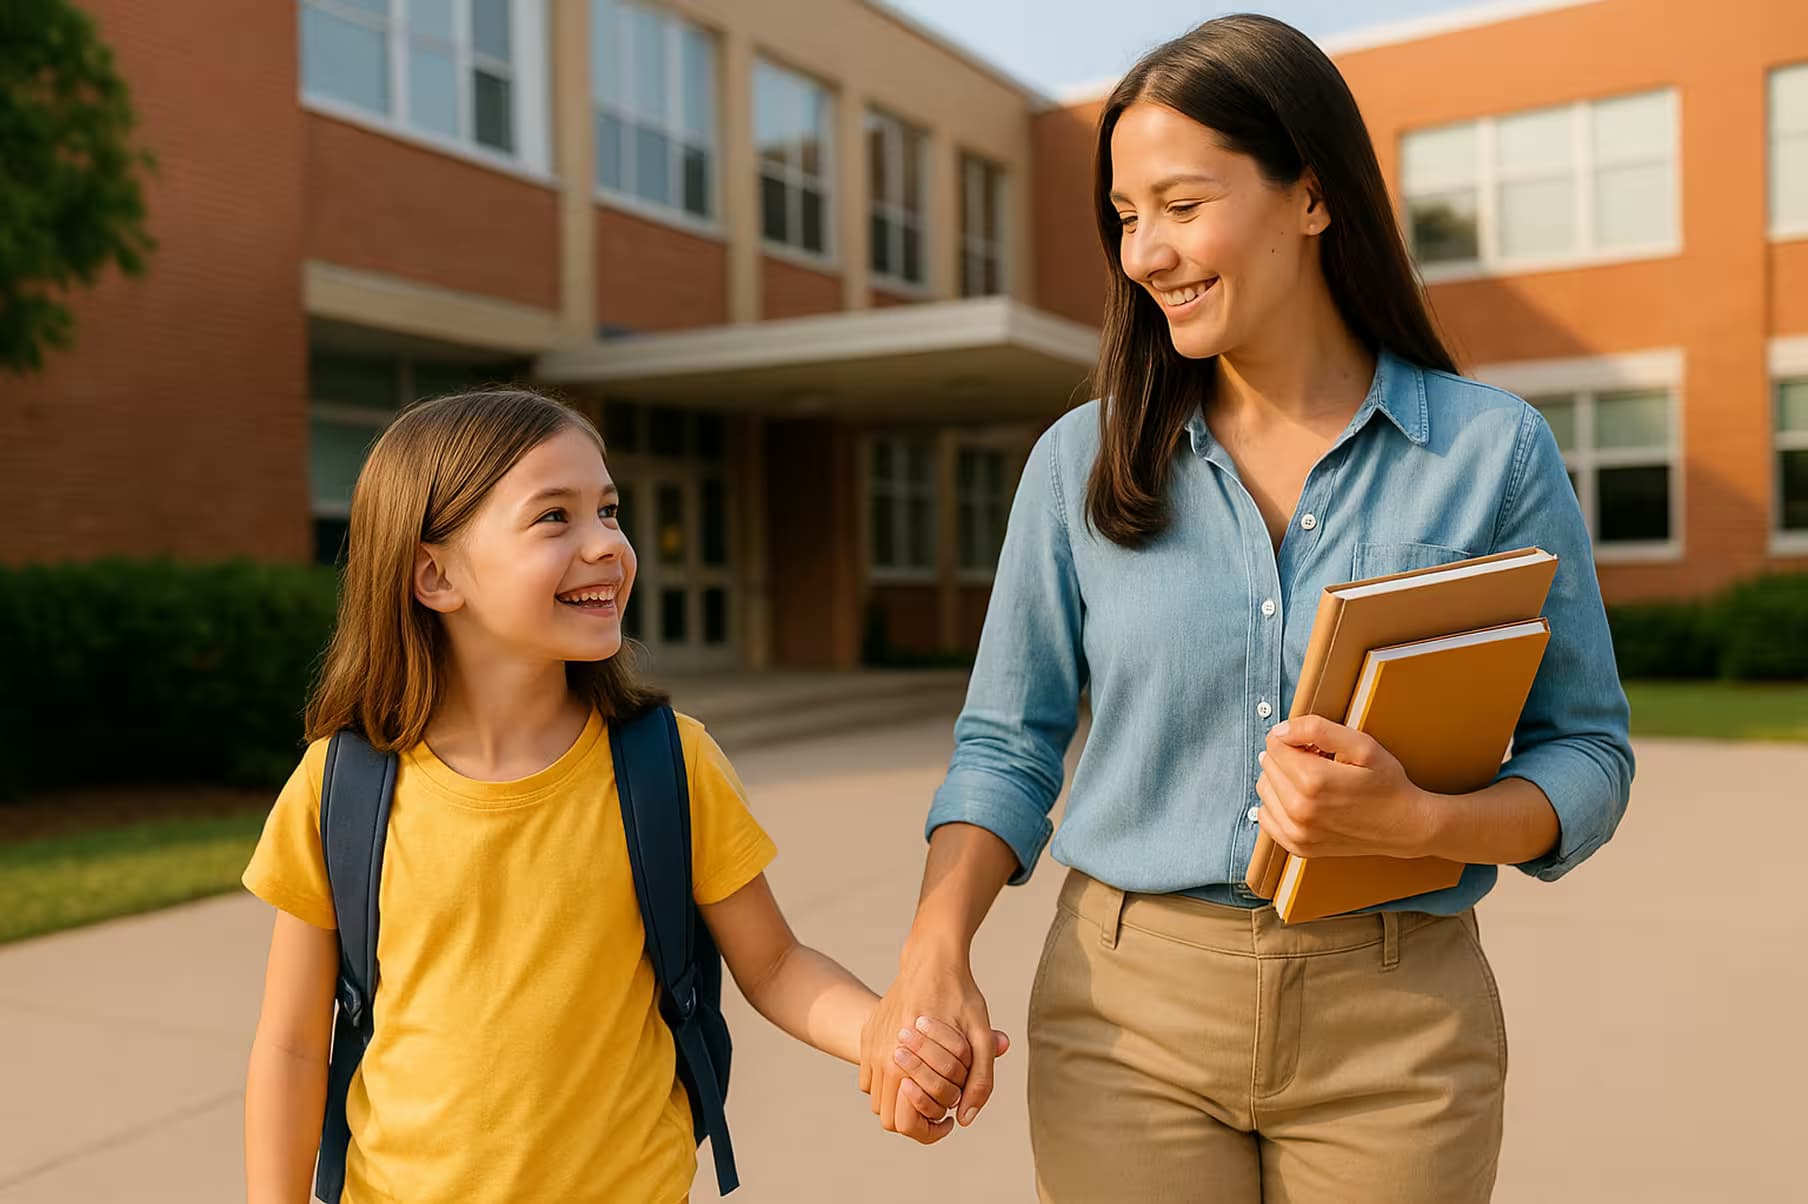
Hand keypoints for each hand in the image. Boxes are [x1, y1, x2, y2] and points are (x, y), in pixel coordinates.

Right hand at [860, 944, 997, 1143]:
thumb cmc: (959, 996)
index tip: (950, 1120)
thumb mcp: (979, 1038)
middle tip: (940, 1108)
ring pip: (877, 1101)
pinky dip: (888, 1084)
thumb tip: (965, 1119)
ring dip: (901, 1103)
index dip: (932, 1131)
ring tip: (928, 1089)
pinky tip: (912, 1071)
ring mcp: (869, 1047)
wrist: (931, 958)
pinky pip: (870, 1079)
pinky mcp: (866, 1037)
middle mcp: (880, 1057)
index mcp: (903, 1061)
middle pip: (889, 1119)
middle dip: (916, 1120)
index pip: (907, 1123)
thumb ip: (979, 1082)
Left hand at [1255, 715, 1435, 859]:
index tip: (1314, 746)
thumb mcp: (1363, 745)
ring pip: (1264, 789)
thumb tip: (1280, 731)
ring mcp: (1298, 833)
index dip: (1293, 738)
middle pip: (1268, 765)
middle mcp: (1300, 810)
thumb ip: (1318, 729)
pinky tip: (1302, 800)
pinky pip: (1266, 817)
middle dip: (1288, 757)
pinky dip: (1278, 804)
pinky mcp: (1298, 847)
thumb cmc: (1387, 784)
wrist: (1405, 826)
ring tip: (1313, 782)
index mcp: (1313, 781)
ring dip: (1281, 779)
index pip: (1275, 744)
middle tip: (1318, 762)